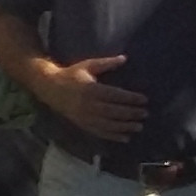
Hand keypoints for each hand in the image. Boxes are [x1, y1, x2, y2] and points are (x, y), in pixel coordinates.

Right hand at [27, 51, 149, 140]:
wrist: (50, 88)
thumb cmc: (72, 75)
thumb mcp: (88, 66)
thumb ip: (106, 63)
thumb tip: (124, 58)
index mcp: (91, 89)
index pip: (115, 95)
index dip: (130, 98)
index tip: (144, 99)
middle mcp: (89, 104)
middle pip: (114, 111)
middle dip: (131, 113)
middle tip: (145, 114)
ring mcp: (85, 117)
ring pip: (108, 124)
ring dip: (125, 126)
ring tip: (139, 126)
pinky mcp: (83, 124)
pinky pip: (100, 132)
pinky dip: (113, 136)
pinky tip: (126, 138)